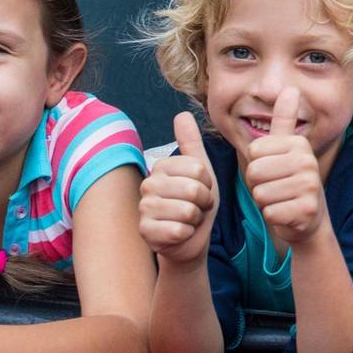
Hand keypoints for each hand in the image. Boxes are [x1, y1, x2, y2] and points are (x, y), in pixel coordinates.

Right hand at [141, 111, 220, 264]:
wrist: (190, 239)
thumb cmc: (197, 204)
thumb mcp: (201, 172)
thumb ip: (191, 144)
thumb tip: (182, 113)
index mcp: (162, 166)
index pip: (198, 170)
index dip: (207, 184)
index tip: (201, 191)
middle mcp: (148, 183)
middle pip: (194, 189)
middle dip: (203, 203)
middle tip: (195, 208)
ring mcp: (144, 207)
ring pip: (187, 211)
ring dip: (195, 219)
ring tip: (188, 220)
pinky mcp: (145, 231)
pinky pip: (179, 230)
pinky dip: (186, 234)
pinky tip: (180, 233)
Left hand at [246, 87, 327, 246]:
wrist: (308, 218)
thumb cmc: (288, 181)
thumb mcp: (285, 149)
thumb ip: (284, 120)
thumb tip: (291, 89)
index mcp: (299, 144)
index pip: (253, 151)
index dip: (256, 165)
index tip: (272, 170)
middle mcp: (307, 161)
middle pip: (255, 172)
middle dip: (258, 185)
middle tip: (275, 188)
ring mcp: (309, 186)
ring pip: (261, 193)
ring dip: (265, 202)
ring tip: (280, 199)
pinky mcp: (307, 210)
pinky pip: (270, 212)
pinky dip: (273, 216)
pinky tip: (285, 213)